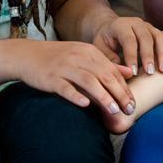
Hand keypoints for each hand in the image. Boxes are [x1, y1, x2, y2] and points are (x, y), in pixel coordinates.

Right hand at [16, 40, 135, 114]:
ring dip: (103, 96)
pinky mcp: (51, 78)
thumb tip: (129, 72)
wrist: (28, 55)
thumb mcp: (83, 55)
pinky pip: (65, 87)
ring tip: (114, 110)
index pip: (112, 70)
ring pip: (88, 81)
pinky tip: (85, 105)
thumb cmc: (59, 57)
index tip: (134, 102)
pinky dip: (76, 95)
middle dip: (119, 93)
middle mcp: (79, 57)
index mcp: (89, 51)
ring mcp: (65, 67)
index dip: (124, 87)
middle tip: (130, 109)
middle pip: (104, 75)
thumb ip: (106, 63)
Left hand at [93, 16, 162, 75]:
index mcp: (121, 25)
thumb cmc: (104, 40)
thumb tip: (124, 70)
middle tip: (150, 72)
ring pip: (158, 36)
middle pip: (146, 37)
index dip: (132, 56)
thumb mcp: (100, 48)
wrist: (109, 27)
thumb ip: (109, 58)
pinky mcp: (156, 30)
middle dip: (149, 55)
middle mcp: (136, 23)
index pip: (129, 40)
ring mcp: (148, 26)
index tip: (134, 72)